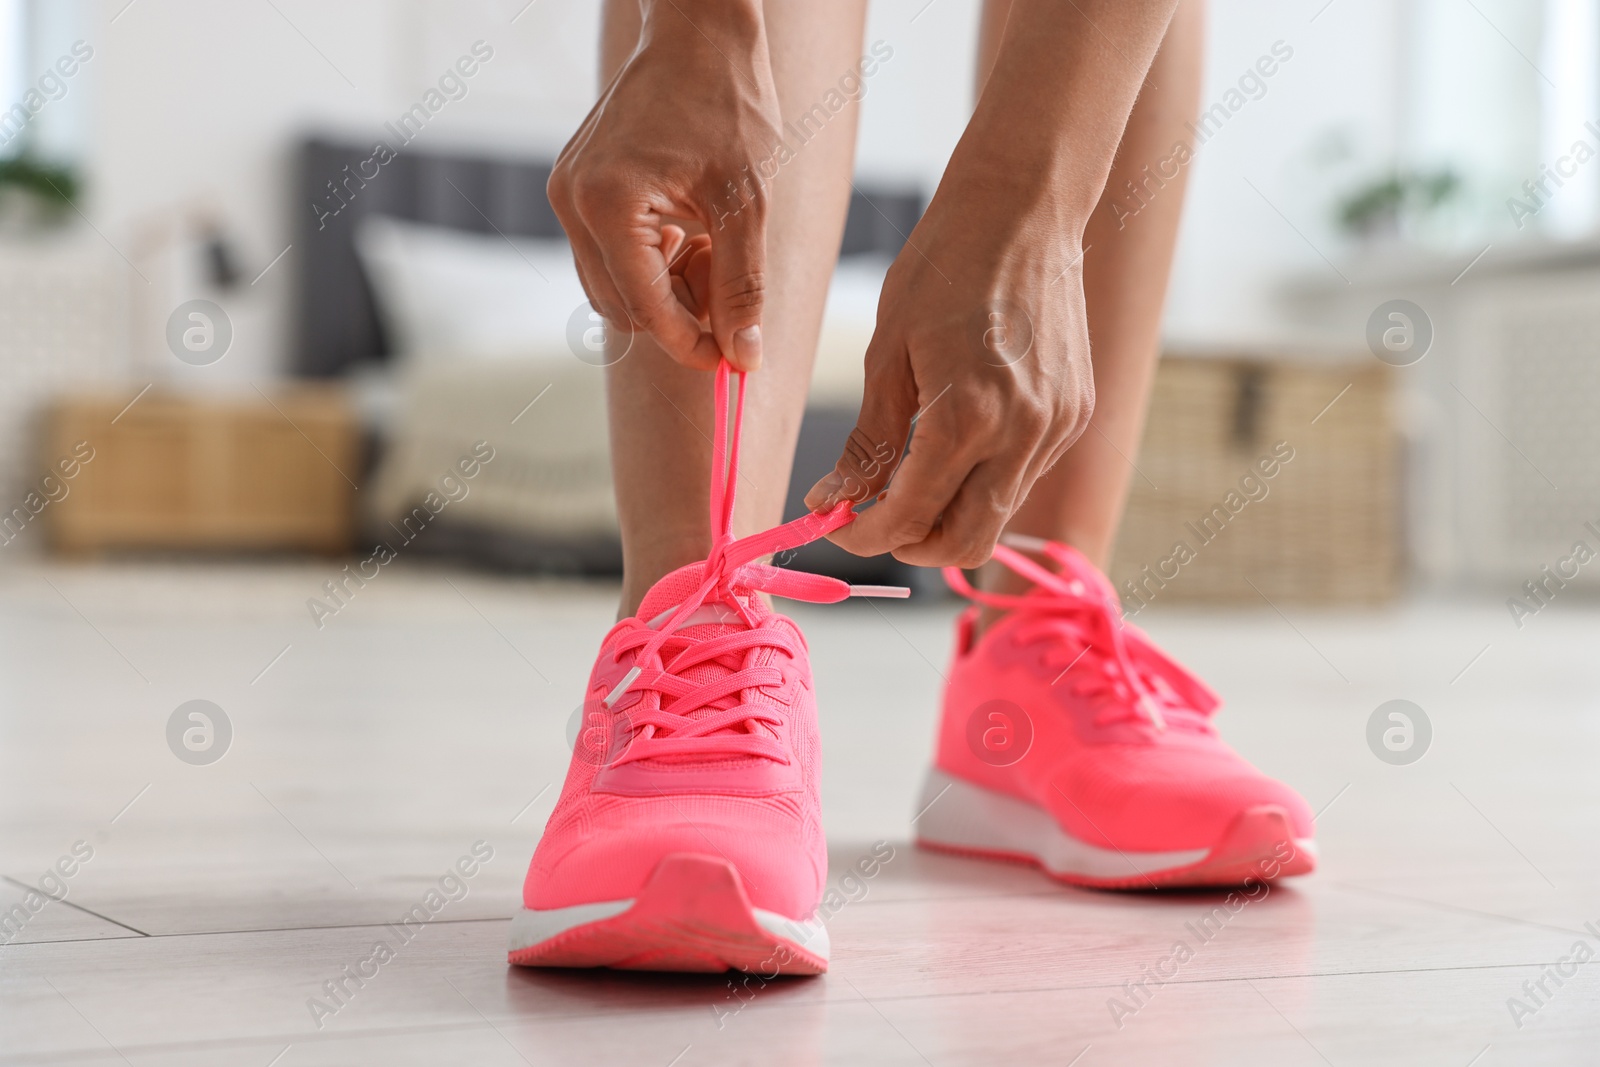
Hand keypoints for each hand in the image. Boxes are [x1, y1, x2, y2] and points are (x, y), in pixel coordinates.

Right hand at [547, 0, 779, 370]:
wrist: (698, 37)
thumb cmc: (727, 105)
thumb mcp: (747, 203)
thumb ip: (742, 285)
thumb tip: (744, 356)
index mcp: (609, 205)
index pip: (647, 310)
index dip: (692, 344)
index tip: (732, 358)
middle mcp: (574, 203)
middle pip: (623, 309)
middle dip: (678, 316)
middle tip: (729, 290)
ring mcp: (568, 195)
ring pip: (612, 288)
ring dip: (663, 291)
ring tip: (710, 250)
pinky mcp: (576, 188)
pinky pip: (607, 255)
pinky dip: (648, 263)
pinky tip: (688, 231)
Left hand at [803, 179, 1094, 567]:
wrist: (1024, 210)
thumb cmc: (943, 268)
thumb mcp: (887, 354)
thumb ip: (867, 442)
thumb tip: (833, 502)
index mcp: (966, 417)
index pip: (909, 517)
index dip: (863, 535)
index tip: (834, 526)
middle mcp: (1022, 433)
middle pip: (966, 544)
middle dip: (911, 544)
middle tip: (872, 519)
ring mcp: (1057, 427)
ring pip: (998, 516)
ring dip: (948, 515)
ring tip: (907, 478)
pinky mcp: (1075, 415)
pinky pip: (1023, 477)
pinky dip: (983, 481)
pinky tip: (955, 445)